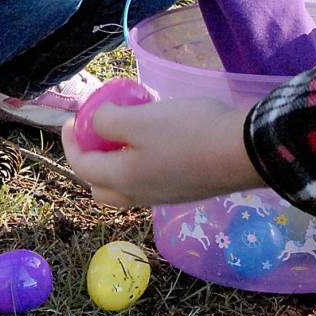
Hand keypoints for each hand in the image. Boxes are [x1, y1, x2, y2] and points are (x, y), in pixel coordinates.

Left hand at [61, 96, 262, 208]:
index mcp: (123, 180)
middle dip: (91, 160)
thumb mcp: (140, 119)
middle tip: (97, 133)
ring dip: (117, 163)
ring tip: (127, 132)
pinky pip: (150, 181)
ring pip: (126, 187)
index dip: (71, 141)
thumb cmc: (187, 132)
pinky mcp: (185, 190)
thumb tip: (96, 122)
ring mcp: (164, 196)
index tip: (74, 118)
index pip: (81, 166)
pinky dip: (141, 163)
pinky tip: (156, 139)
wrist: (244, 151)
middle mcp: (140, 196)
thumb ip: (108, 121)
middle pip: (101, 187)